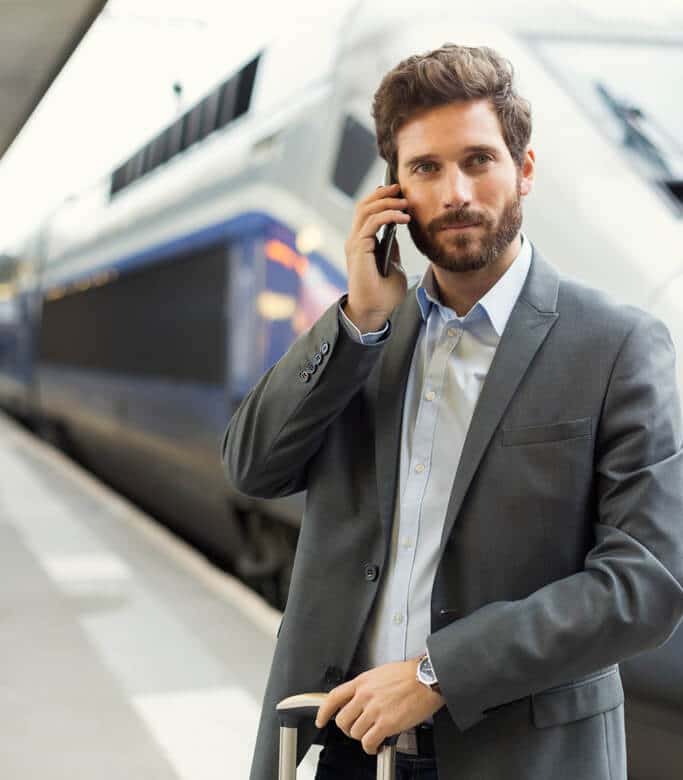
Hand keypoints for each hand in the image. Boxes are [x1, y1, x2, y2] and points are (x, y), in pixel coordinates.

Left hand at [315, 658, 444, 754]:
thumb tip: (361, 697)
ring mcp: (374, 710)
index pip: (334, 697)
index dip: (324, 711)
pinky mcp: (386, 724)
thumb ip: (367, 686)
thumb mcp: (381, 673)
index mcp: (362, 681)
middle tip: (357, 729)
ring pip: (355, 732)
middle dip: (348, 728)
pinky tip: (378, 745)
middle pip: (342, 719)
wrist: (426, 678)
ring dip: (362, 737)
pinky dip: (371, 748)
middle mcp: (365, 695)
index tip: (321, 719)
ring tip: (372, 736)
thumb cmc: (409, 675)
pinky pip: (369, 742)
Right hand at [343, 182, 410, 332]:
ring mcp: (355, 243)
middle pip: (364, 205)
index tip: (399, 193)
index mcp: (362, 243)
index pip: (366, 212)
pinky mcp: (359, 249)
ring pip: (366, 210)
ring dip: (387, 202)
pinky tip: (404, 218)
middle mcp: (355, 240)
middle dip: (383, 193)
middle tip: (401, 188)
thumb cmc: (383, 295)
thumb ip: (391, 249)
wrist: (374, 311)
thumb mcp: (394, 266)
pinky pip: (372, 223)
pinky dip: (389, 216)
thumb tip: (396, 232)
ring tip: (405, 202)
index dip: (380, 199)